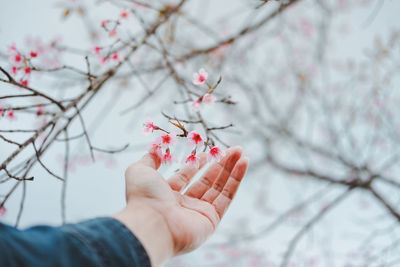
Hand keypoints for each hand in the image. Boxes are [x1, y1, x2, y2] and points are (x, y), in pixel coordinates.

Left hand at [114, 146, 247, 265]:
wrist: (151, 224)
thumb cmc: (143, 197)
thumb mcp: (140, 170)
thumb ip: (149, 159)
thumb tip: (156, 148)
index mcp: (168, 194)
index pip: (187, 176)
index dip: (198, 163)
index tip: (208, 151)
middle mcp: (184, 204)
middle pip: (207, 181)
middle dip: (220, 164)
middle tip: (232, 149)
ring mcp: (199, 212)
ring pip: (219, 187)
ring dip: (231, 169)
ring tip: (241, 153)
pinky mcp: (212, 220)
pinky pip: (227, 197)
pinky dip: (236, 180)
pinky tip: (243, 164)